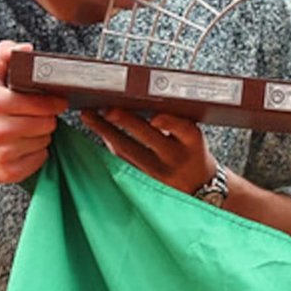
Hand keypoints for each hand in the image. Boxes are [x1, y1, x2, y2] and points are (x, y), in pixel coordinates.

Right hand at [0, 42, 66, 184]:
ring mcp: (3, 153)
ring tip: (27, 130)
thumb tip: (25, 48)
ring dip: (42, 135)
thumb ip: (4, 57)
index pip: (42, 104)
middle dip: (46, 119)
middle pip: (48, 123)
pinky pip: (41, 158)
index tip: (56, 101)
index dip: (53, 102)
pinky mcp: (9, 171)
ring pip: (45, 141)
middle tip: (36, 116)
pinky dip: (37, 153)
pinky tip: (23, 146)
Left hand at [80, 109, 218, 193]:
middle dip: (125, 121)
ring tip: (90, 116)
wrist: (200, 189)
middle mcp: (177, 159)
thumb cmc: (192, 154)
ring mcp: (159, 175)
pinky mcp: (144, 184)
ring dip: (106, 132)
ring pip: (127, 151)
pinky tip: (100, 133)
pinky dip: (110, 146)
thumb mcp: (193, 138)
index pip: (184, 129)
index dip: (169, 123)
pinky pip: (122, 162)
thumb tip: (136, 101)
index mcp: (193, 143)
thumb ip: (174, 121)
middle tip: (106, 108)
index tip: (155, 117)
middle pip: (148, 138)